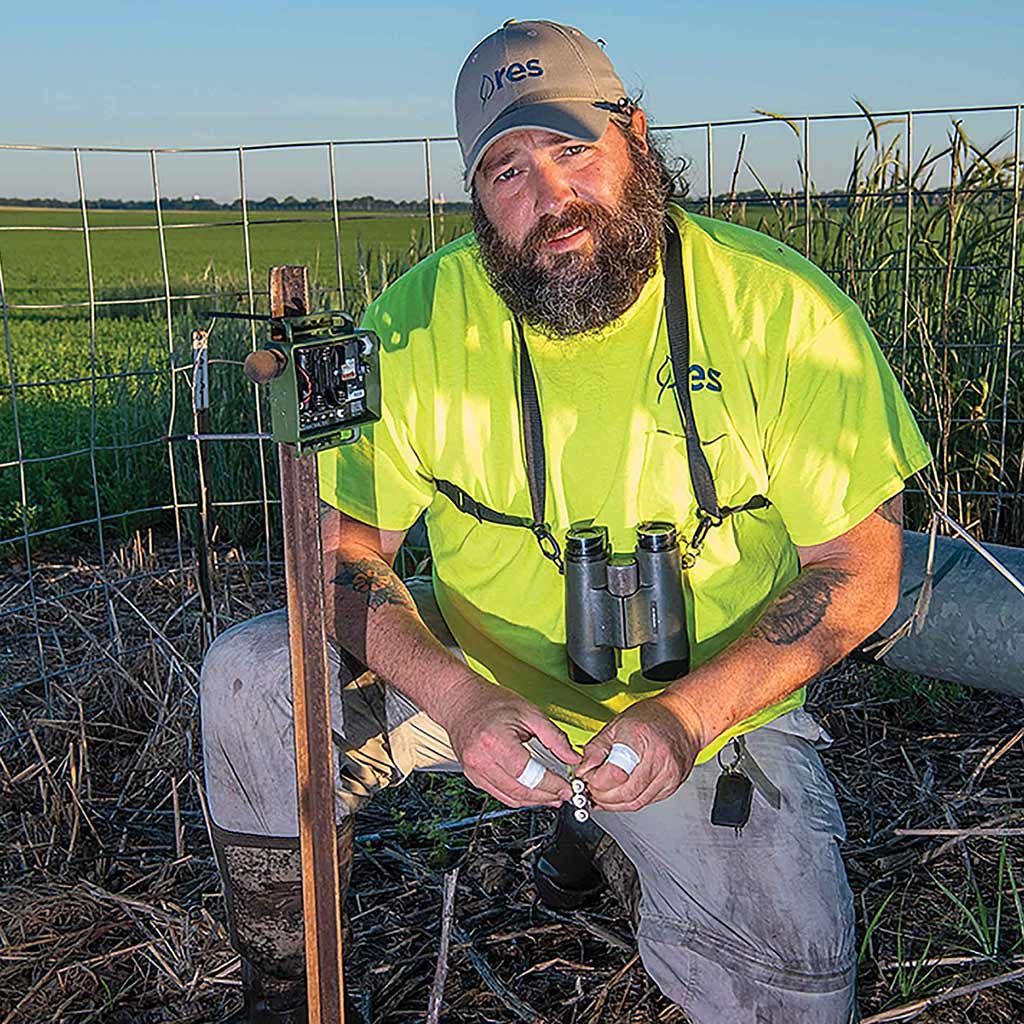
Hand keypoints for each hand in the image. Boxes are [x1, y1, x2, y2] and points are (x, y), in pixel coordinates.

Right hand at [440, 674, 580, 808]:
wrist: (461, 701)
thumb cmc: (491, 702)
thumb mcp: (529, 712)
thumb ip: (554, 737)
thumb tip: (572, 757)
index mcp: (495, 741)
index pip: (529, 774)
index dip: (551, 784)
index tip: (567, 787)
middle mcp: (481, 759)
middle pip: (520, 790)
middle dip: (546, 796)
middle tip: (563, 794)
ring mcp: (474, 770)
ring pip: (510, 797)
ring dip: (534, 801)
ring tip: (552, 796)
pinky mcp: (473, 776)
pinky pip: (499, 795)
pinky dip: (518, 797)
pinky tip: (532, 794)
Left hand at [576, 692, 704, 811]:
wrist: (683, 720)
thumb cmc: (650, 718)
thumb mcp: (616, 725)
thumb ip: (596, 750)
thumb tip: (583, 771)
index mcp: (640, 737)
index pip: (615, 772)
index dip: (596, 781)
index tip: (586, 778)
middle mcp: (658, 757)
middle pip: (625, 792)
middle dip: (602, 796)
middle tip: (590, 790)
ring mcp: (669, 773)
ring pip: (636, 801)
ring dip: (614, 803)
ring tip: (602, 794)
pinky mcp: (673, 785)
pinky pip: (646, 801)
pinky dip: (628, 801)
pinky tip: (619, 795)